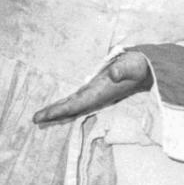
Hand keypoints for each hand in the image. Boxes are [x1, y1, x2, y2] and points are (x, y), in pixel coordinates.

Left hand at [32, 51, 152, 125]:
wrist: (148, 69)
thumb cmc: (139, 65)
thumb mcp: (132, 65)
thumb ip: (124, 69)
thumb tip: (114, 74)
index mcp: (100, 93)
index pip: (74, 105)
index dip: (58, 111)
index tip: (43, 116)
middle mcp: (95, 96)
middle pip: (70, 108)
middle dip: (53, 114)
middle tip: (34, 119)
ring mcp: (95, 93)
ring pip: (72, 105)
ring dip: (58, 110)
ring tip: (41, 115)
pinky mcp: (96, 88)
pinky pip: (77, 99)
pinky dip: (65, 103)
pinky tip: (59, 105)